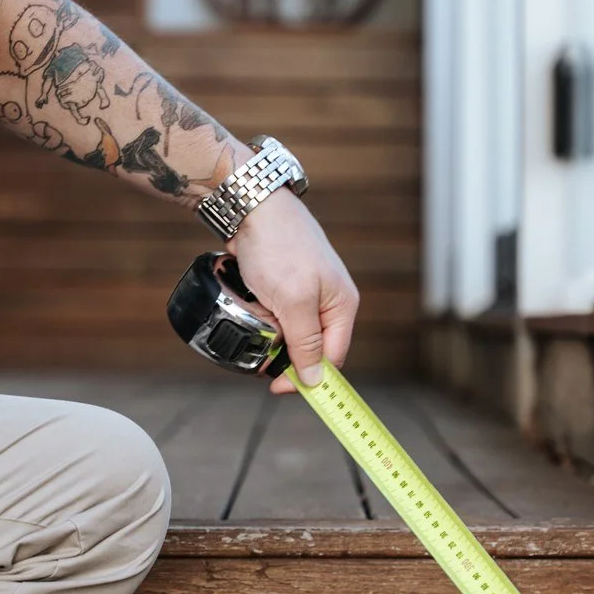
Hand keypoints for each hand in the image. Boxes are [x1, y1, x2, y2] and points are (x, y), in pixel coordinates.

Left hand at [231, 190, 359, 393]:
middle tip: (259, 343)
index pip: (331, 358)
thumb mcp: (294, 302)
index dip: (306, 377)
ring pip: (288, 331)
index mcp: (342, 306)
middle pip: (309, 347)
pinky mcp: (286, 285)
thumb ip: (305, 343)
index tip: (277, 387)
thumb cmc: (279, 246)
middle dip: (283, 349)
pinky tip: (251, 302)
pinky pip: (275, 314)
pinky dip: (260, 315)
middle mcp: (329, 301)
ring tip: (256, 312)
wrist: (252, 206)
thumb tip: (316, 380)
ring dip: (269, 330)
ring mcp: (307, 292)